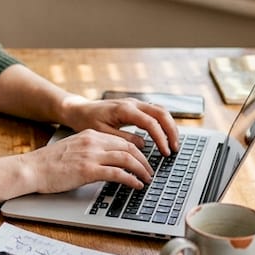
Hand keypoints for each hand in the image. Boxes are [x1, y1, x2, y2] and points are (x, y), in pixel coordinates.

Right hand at [22, 129, 155, 193]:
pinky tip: (136, 185)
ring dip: (141, 169)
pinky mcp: (88, 170)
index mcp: (90, 135)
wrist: (32, 168)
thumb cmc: (48, 163)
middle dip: (144, 160)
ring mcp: (91, 155)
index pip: (122, 139)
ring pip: (127, 158)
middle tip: (150, 171)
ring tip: (147, 179)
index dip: (137, 150)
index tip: (143, 160)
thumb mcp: (73, 149)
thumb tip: (107, 163)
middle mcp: (93, 142)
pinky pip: (118, 173)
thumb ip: (90, 151)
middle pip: (128, 147)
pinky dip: (131, 179)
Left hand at [60, 96, 181, 156]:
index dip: (161, 138)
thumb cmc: (87, 121)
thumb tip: (143, 145)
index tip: (165, 152)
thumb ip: (123, 139)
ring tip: (173, 144)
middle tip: (175, 149)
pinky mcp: (135, 106)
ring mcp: (135, 103)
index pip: (150, 123)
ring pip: (161, 111)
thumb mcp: (102, 133)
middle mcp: (133, 103)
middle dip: (171, 131)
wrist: (79, 109)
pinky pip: (155, 112)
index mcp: (124, 109)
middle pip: (162, 113)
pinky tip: (164, 136)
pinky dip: (163, 123)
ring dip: (169, 126)